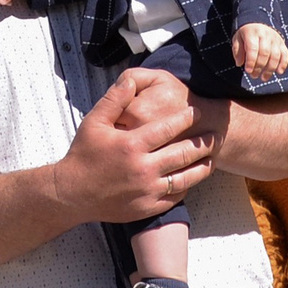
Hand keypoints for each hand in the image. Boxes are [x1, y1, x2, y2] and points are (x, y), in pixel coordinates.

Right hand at [54, 70, 215, 225]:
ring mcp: (147, 190)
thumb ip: (114, 100)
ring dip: (202, 167)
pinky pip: (175, 196)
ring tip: (211, 158)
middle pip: (183, 153)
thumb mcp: (94, 122)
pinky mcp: (147, 207)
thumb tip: (130, 80)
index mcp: (131, 145)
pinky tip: (191, 178)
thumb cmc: (83, 155)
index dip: (186, 118)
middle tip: (214, 134)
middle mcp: (142, 168)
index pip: (168, 128)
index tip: (197, 111)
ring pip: (185, 178)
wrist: (72, 194)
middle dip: (202, 142)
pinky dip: (186, 186)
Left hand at [234, 23, 287, 80]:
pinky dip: (283, 64)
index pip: (253, 48)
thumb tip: (239, 63)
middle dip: (259, 67)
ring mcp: (275, 38)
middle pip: (265, 53)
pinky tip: (279, 72)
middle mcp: (265, 34)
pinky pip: (285, 54)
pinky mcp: (282, 43)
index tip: (247, 71)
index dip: (251, 61)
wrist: (258, 23)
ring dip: (270, 69)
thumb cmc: (246, 35)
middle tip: (254, 76)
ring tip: (264, 78)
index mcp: (252, 33)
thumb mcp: (237, 39)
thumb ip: (237, 51)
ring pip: (275, 55)